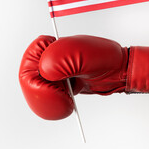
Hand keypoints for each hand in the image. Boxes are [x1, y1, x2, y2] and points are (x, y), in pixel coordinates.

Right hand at [19, 35, 148, 119]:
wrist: (119, 72)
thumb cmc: (107, 59)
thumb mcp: (86, 56)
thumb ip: (61, 60)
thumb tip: (45, 72)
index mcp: (54, 44)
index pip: (31, 58)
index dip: (41, 73)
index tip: (58, 80)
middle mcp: (51, 56)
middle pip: (29, 77)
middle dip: (44, 90)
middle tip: (63, 95)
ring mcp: (54, 71)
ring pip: (36, 89)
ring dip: (50, 98)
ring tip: (68, 97)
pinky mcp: (60, 83)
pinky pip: (46, 97)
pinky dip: (55, 103)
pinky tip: (68, 100)